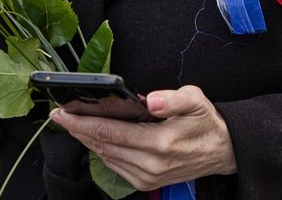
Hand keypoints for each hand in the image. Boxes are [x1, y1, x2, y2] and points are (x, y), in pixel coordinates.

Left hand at [49, 85, 236, 191]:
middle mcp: (150, 164)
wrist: (223, 151)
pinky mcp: (146, 182)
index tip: (63, 112)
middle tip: (59, 114)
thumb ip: (173, 99)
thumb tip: (150, 101)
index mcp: (159, 143)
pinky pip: (115, 165)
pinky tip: (94, 138)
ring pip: (105, 157)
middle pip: (102, 145)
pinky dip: (101, 150)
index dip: (82, 122)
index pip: (109, 131)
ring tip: (73, 123)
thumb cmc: (206, 122)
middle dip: (78, 129)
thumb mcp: (196, 100)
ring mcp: (147, 176)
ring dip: (87, 140)